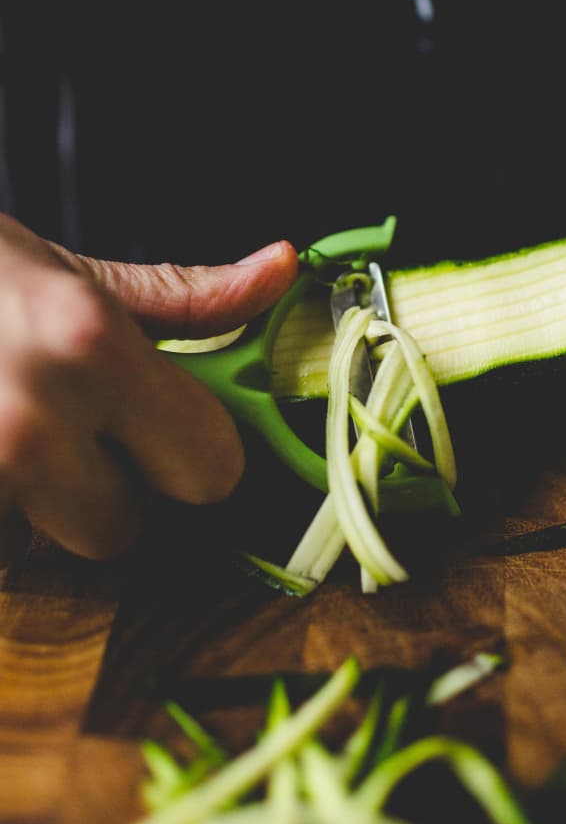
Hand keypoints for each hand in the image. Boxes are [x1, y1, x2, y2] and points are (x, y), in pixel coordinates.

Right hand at [0, 214, 298, 563]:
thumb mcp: (73, 275)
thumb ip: (187, 298)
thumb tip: (281, 271)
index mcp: (89, 349)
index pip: (211, 468)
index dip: (196, 457)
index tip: (165, 437)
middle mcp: (25, 422)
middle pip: (121, 532)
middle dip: (103, 495)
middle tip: (60, 432)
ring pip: (40, 552)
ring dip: (31, 510)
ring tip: (4, 431)